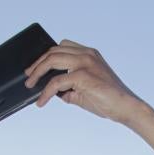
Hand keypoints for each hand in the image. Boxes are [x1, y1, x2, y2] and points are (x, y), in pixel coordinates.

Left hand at [24, 39, 139, 121]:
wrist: (125, 108)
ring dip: (37, 73)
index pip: (61, 47)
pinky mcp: (83, 75)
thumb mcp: (84, 92)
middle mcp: (86, 54)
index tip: (35, 67)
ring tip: (30, 85)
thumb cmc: (109, 101)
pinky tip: (42, 101)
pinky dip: (46, 92)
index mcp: (88, 54)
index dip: (45, 56)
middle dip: (37, 64)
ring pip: (52, 61)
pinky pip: (57, 82)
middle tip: (28, 76)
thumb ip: (69, 89)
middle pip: (53, 51)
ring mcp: (85, 62)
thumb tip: (53, 93)